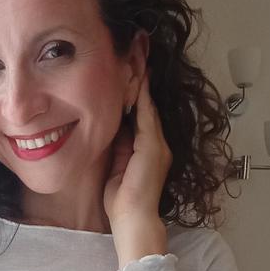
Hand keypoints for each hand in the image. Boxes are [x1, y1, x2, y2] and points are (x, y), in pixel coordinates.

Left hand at [103, 68, 172, 228]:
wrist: (134, 220)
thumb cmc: (122, 201)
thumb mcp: (116, 167)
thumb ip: (118, 147)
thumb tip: (112, 128)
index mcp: (147, 148)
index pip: (141, 113)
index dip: (136, 91)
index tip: (130, 68)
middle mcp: (157, 143)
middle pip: (148, 104)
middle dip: (142, 78)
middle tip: (139, 50)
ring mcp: (158, 145)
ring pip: (148, 105)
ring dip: (142, 81)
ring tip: (138, 56)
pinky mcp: (153, 148)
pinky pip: (146, 116)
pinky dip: (140, 97)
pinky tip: (136, 79)